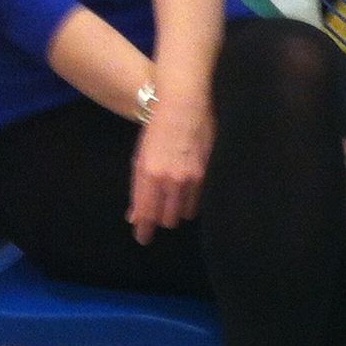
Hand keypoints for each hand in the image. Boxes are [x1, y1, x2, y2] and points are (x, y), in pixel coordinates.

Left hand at [127, 98, 213, 243]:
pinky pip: (200, 201)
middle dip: (163, 218)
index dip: (145, 229)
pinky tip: (189, 192)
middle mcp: (172, 180)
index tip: (142, 239)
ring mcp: (193, 179)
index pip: (146, 212)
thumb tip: (135, 217)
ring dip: (179, 211)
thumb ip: (139, 189)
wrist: (185, 107)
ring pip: (185, 213)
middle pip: (168, 218)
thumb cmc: (158, 130)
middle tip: (160, 214)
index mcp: (150, 173)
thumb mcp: (141, 158)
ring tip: (176, 200)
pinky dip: (193, 201)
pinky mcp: (209, 176)